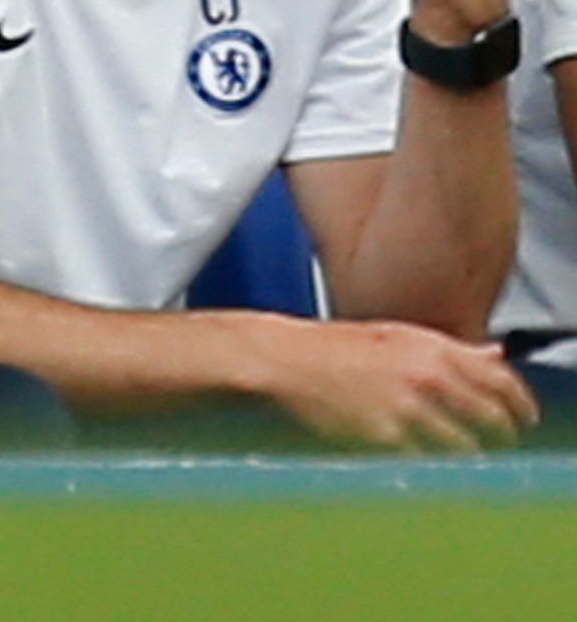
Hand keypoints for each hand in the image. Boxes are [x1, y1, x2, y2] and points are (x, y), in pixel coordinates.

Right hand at [253, 313, 539, 450]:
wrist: (279, 361)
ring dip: (467, 458)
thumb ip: (450, 349)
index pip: (502, 382)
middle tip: (495, 446)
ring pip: (466, 449)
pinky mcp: (387, 438)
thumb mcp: (396, 335)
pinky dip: (431, 467)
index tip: (523, 420)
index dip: (520, 405)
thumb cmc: (332, 348)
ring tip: (454, 457)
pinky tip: (420, 461)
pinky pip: (429, 464)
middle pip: (493, 420)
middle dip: (500, 438)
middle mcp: (427, 376)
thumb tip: (496, 356)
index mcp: (432, 348)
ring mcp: (408, 409)